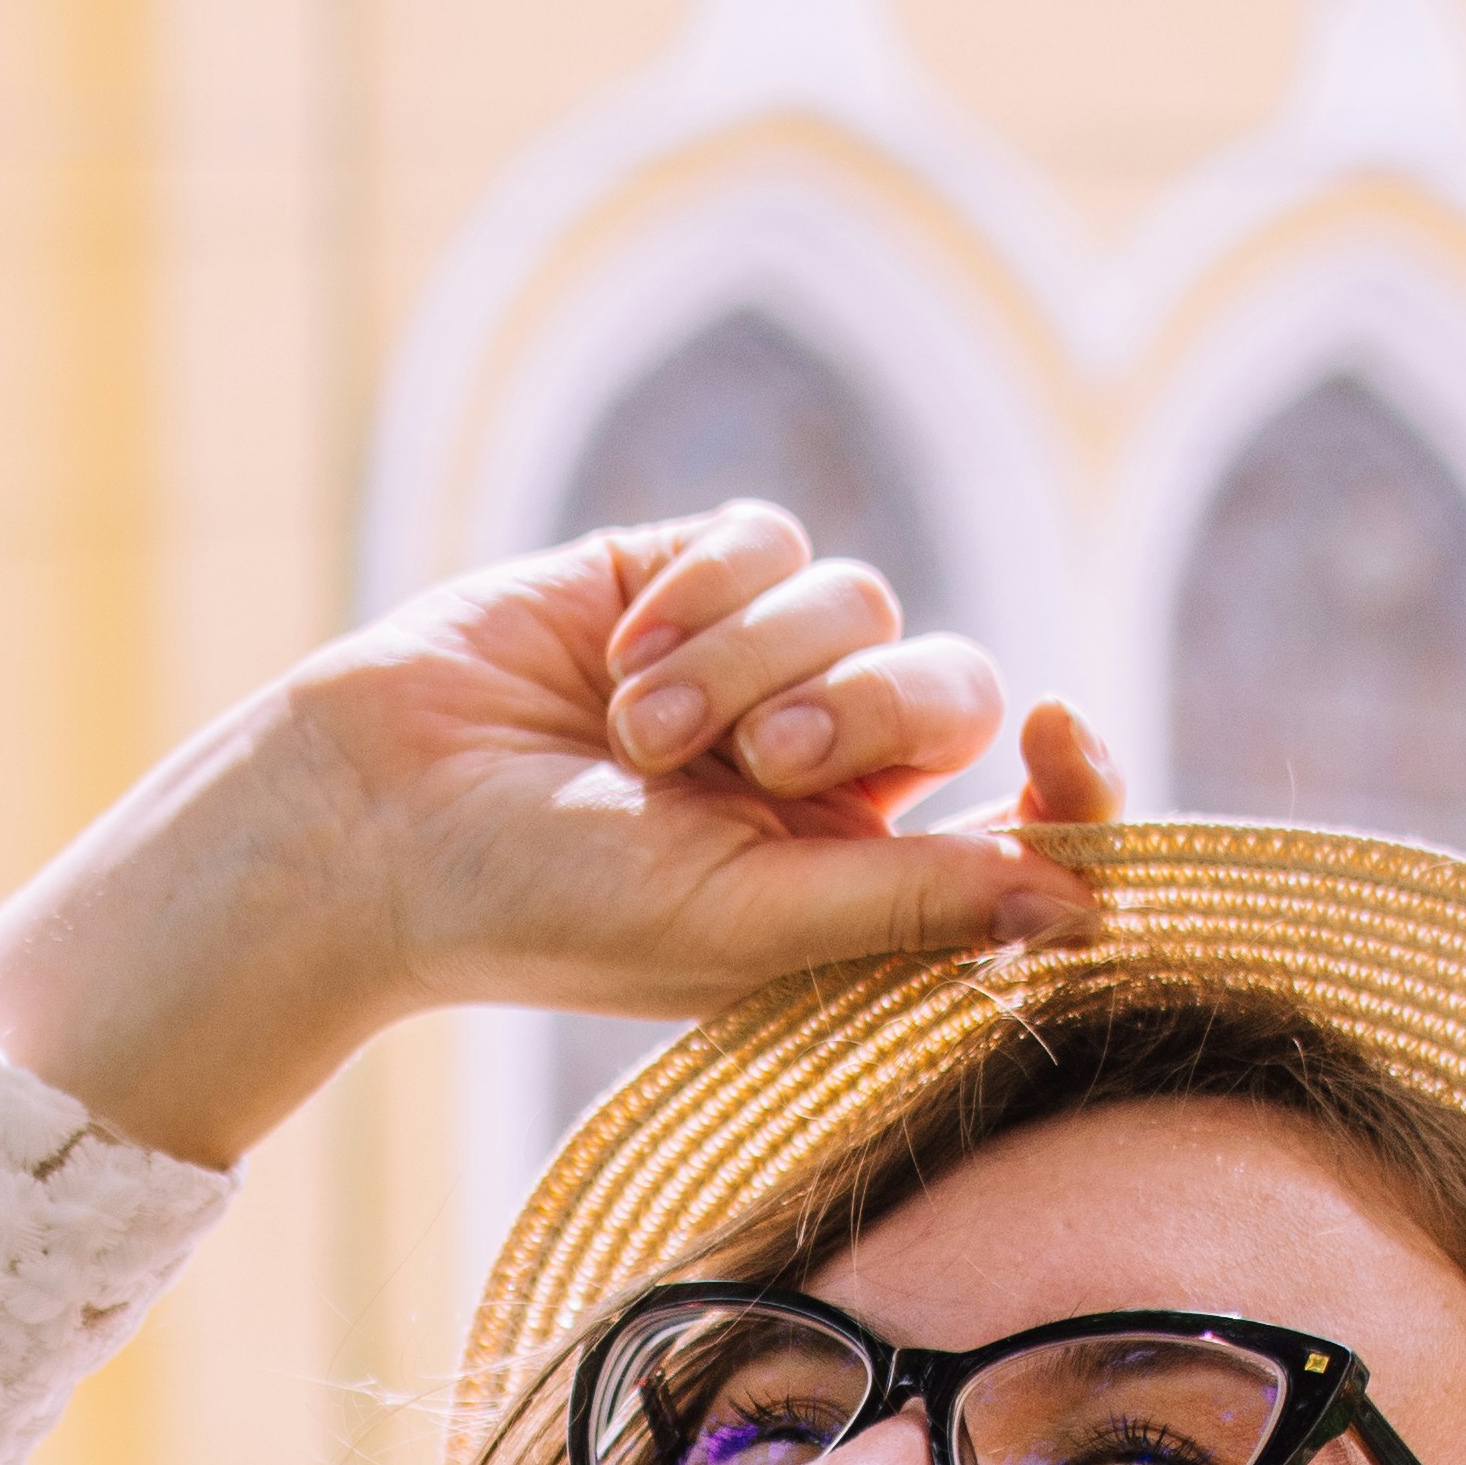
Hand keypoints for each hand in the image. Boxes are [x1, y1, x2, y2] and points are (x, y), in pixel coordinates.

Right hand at [0, 510, 1122, 1168]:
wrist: (377, 817)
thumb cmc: (548, 908)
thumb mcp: (744, 927)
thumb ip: (917, 907)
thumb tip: (1088, 899)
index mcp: (857, 888)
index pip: (1026, 819)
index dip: (1075, 775)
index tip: (1067, 733)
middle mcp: (824, 782)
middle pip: (957, 688)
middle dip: (866, 713)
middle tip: (759, 767)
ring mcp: (756, 673)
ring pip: (863, 601)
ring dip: (752, 660)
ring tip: (640, 730)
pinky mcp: (684, 577)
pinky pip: (768, 537)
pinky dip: (703, 593)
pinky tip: (616, 652)